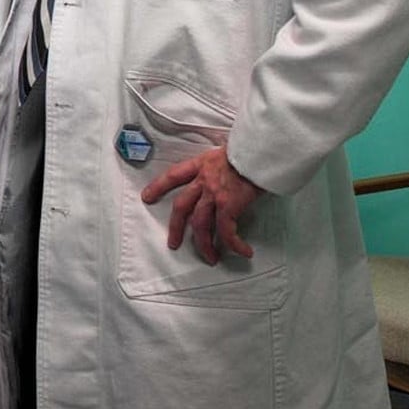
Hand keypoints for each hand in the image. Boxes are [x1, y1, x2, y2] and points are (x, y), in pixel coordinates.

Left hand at [139, 145, 264, 264]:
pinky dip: (234, 244)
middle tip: (173, 243)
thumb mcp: (225, 153)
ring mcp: (214, 194)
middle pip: (181, 207)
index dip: (158, 187)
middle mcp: (203, 180)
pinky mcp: (229, 205)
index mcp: (201, 165)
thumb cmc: (249, 152)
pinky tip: (243, 251)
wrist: (261, 151)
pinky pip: (226, 231)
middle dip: (175, 227)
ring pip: (200, 225)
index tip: (147, 197)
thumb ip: (217, 168)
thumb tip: (222, 177)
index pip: (173, 175)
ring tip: (211, 258)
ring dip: (204, 244)